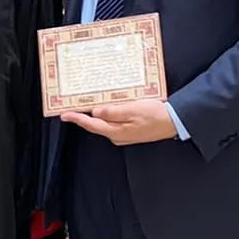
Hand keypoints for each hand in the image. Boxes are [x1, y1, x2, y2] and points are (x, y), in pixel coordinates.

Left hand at [61, 99, 178, 145]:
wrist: (174, 122)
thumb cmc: (155, 115)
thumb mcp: (133, 110)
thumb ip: (113, 112)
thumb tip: (96, 112)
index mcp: (116, 131)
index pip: (91, 125)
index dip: (77, 119)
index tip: (64, 114)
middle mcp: (117, 135)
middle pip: (95, 125)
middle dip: (83, 116)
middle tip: (72, 105)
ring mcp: (124, 134)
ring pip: (104, 123)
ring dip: (96, 114)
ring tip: (87, 103)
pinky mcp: (130, 130)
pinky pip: (113, 122)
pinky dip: (108, 114)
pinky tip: (107, 106)